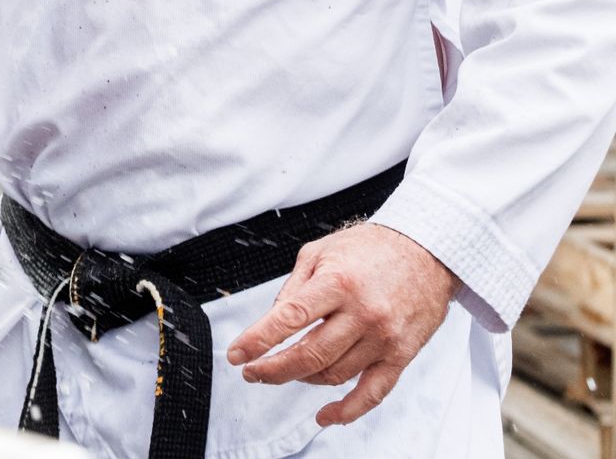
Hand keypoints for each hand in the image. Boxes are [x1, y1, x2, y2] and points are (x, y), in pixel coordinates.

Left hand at [227, 222, 457, 426]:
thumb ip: (294, 288)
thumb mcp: (320, 252)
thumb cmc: (369, 249)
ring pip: (334, 374)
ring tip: (285, 371)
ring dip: (302, 379)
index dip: (258, 340)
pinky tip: (325, 415)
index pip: (289, 318)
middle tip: (252, 372)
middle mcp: (363, 313)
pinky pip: (373, 393)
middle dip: (273, 369)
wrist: (426, 252)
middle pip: (310, 354)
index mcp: (338, 283)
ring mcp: (384, 338)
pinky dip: (348, 410)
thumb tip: (273, 322)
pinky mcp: (401, 356)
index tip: (237, 354)